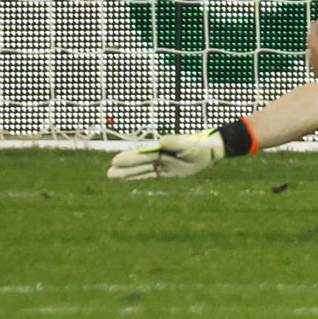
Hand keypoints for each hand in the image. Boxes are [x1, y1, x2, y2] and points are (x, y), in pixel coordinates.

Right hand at [106, 131, 223, 180]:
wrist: (208, 152)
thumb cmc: (198, 146)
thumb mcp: (187, 143)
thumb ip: (174, 142)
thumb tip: (160, 141)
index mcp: (161, 148)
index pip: (142, 154)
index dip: (130, 158)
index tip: (116, 160)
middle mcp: (158, 155)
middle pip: (139, 163)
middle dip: (125, 167)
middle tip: (109, 172)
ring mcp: (161, 164)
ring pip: (141, 170)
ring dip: (127, 174)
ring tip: (111, 175)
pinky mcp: (166, 172)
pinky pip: (149, 175)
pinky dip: (138, 177)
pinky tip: (127, 178)